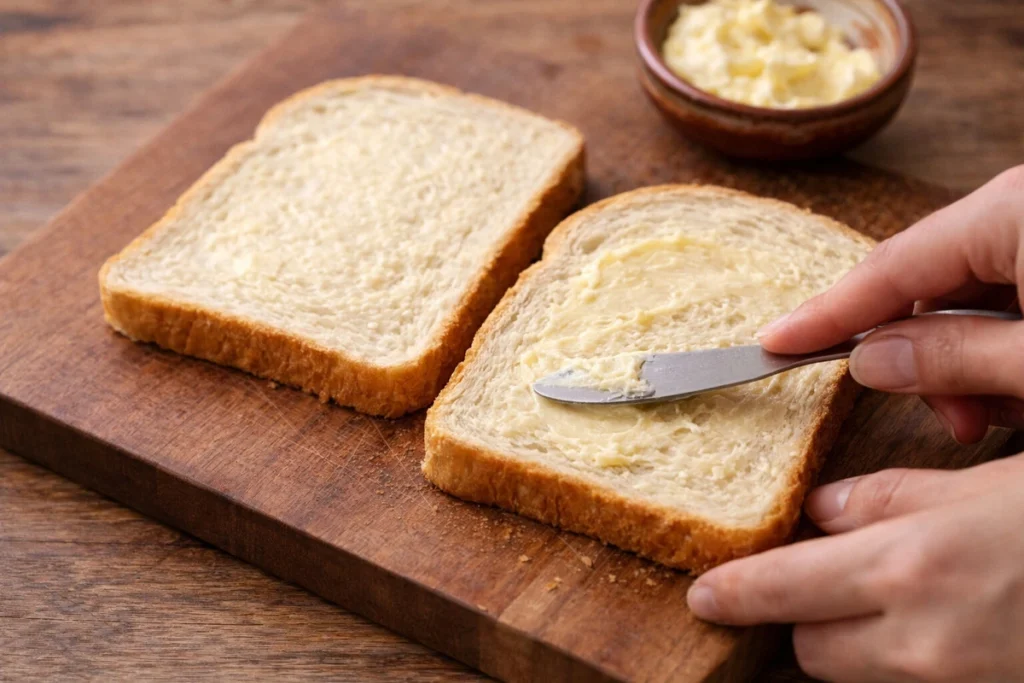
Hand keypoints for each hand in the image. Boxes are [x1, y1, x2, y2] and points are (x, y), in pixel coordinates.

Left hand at [687, 456, 1023, 681]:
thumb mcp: (983, 486)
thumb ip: (890, 496)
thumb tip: (824, 508)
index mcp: (907, 567)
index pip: (782, 589)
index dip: (733, 593)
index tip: (703, 595)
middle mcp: (919, 640)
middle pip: (811, 648)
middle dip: (805, 615)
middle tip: (831, 574)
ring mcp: (950, 682)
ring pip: (857, 673)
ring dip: (854, 640)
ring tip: (899, 592)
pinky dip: (901, 656)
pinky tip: (938, 616)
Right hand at [757, 165, 1023, 443]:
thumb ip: (957, 358)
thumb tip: (871, 362)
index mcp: (1012, 213)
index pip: (891, 266)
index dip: (828, 314)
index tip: (774, 343)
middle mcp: (1021, 210)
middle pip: (931, 286)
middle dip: (931, 361)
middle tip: (953, 419)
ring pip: (971, 301)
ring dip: (973, 365)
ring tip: (1005, 412)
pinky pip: (1011, 302)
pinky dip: (1006, 352)